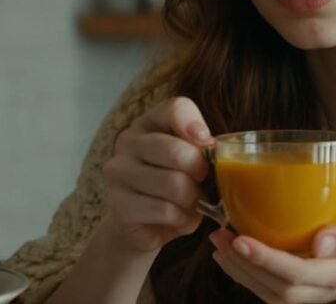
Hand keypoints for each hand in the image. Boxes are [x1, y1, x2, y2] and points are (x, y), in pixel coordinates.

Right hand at [101, 96, 214, 253]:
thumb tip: (216, 150)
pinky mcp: (120, 206)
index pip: (175, 108)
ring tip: (191, 204)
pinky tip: (178, 218)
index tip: (206, 143)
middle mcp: (128, 142)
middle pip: (176, 151)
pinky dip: (182, 218)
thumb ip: (200, 150)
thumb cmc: (173, 188)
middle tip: (202, 183)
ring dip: (193, 200)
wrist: (142, 226)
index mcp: (148, 123)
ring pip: (174, 184)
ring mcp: (119, 173)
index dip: (196, 124)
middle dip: (200, 172)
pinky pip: (166, 210)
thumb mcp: (190, 162)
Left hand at [208, 197, 335, 303]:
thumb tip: (319, 240)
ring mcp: (315, 295)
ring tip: (218, 243)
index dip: (267, 260)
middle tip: (220, 237)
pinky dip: (247, 276)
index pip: (300, 273)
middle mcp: (326, 289)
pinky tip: (230, 256)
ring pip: (272, 295)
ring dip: (241, 272)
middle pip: (279, 289)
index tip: (241, 238)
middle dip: (245, 266)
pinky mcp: (306, 293)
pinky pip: (272, 293)